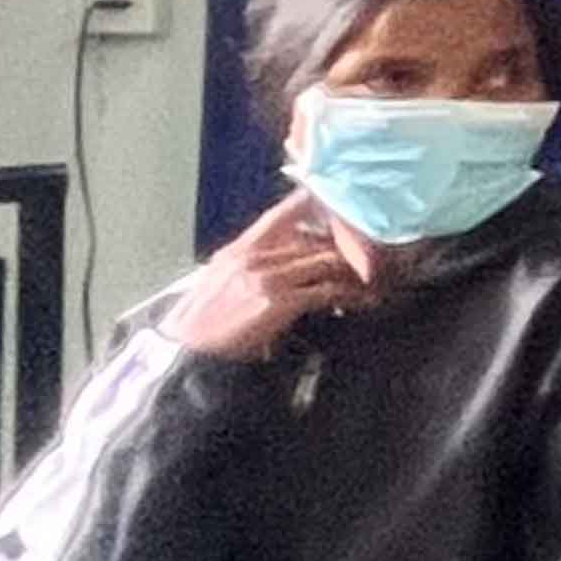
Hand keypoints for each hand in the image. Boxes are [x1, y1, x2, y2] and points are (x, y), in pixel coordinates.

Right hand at [170, 193, 365, 363]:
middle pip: (314, 240)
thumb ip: (250, 266)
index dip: (314, 207)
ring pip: (326, 262)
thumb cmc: (204, 323)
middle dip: (345, 249)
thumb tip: (283, 260)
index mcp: (239, 250)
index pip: (281, 215)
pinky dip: (351, 295)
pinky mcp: (279, 301)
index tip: (342, 207)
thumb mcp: (220, 283)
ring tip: (372, 280)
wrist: (188, 353)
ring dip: (353, 272)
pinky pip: (328, 291)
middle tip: (371, 257)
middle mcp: (254, 257)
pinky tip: (364, 300)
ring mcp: (268, 277)